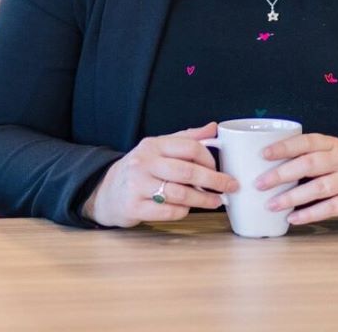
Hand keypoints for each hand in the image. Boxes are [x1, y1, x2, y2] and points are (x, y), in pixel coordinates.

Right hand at [80, 122, 238, 227]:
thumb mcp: (158, 148)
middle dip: (214, 181)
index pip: (189, 147)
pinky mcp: (134, 207)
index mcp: (153, 145)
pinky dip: (184, 211)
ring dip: (203, 199)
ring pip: (180, 194)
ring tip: (216, 202)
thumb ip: (186, 138)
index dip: (210, 159)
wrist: (107, 192)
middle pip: (187, 172)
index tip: (220, 169)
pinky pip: (168, 211)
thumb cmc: (140, 169)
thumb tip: (214, 127)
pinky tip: (188, 209)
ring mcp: (137, 185)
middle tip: (230, 187)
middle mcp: (143, 163)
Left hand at [257, 134, 337, 225]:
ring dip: (292, 197)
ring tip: (271, 205)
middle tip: (260, 183)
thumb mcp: (332, 154)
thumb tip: (266, 166)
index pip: (307, 141)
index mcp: (332, 144)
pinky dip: (310, 214)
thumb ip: (308, 156)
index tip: (264, 154)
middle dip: (282, 174)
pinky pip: (331, 208)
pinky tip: (293, 218)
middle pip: (310, 164)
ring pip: (319, 188)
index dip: (285, 146)